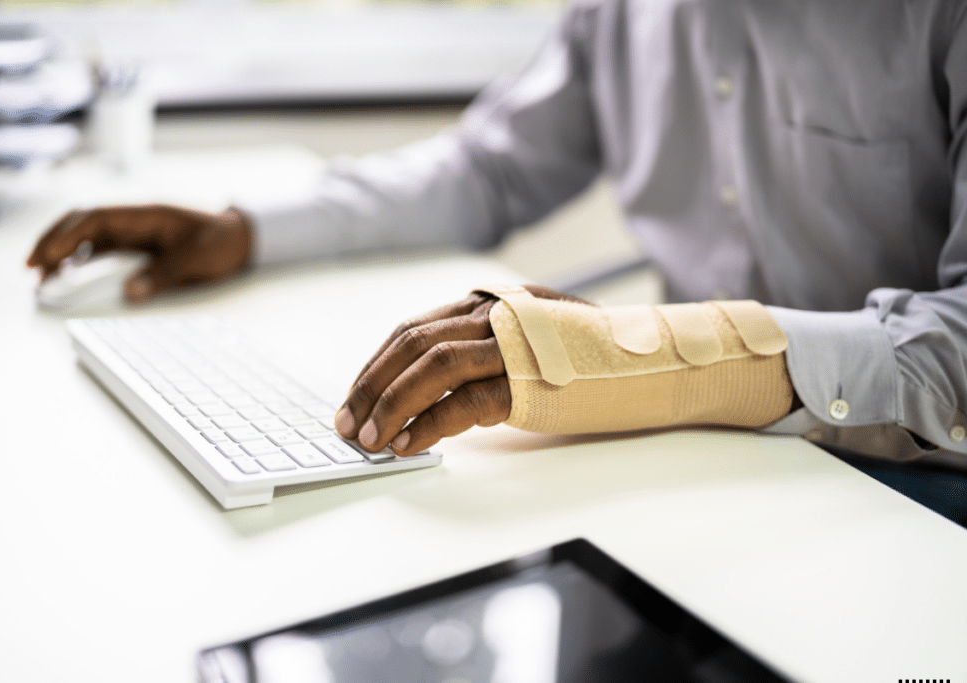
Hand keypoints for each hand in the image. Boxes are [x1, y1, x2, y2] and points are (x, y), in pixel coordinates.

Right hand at [26, 204, 252, 302]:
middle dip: (53, 241)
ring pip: (87, 236)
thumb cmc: (220, 241)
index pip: (96, 218)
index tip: (49, 256)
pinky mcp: (136, 244)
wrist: (240, 236)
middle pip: (82, 222)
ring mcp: (133, 231)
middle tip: (31, 268)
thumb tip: (130, 293)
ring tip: (42, 277)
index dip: (68, 236)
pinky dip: (80, 260)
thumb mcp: (196, 261)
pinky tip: (67, 275)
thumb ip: (163, 275)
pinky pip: (101, 249)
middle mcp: (134, 219)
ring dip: (63, 252)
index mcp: (146, 214)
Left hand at [333, 285, 587, 455]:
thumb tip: (428, 394)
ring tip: (373, 439)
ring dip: (393, 405)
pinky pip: (467, 400)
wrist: (652, 362)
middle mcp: (495, 315)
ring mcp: (513, 344)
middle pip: (412, 344)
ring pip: (433, 366)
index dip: (377, 366)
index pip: (412, 329)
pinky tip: (411, 443)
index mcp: (488, 305)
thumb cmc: (587, 360)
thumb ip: (483, 351)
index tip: (356, 399)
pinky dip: (431, 424)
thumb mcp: (526, 341)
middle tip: (349, 424)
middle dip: (372, 387)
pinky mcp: (531, 380)